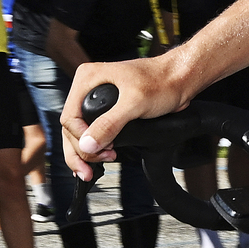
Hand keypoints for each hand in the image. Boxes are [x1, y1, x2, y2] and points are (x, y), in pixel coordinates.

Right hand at [62, 55, 197, 176]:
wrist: (178, 81)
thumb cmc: (161, 82)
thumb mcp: (135, 103)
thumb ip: (110, 123)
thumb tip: (88, 144)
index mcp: (88, 78)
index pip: (69, 117)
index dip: (80, 140)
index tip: (95, 152)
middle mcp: (88, 88)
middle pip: (71, 128)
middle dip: (80, 151)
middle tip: (90, 169)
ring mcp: (97, 99)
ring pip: (80, 132)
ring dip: (86, 152)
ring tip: (99, 164)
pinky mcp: (108, 110)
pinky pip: (93, 131)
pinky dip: (95, 147)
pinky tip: (102, 156)